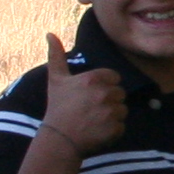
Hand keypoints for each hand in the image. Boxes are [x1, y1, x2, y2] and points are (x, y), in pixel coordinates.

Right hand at [36, 32, 126, 155]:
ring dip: (112, 116)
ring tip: (93, 121)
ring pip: (123, 110)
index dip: (104, 87)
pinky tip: (97, 131)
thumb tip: (50, 34)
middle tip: (91, 110)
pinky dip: (112, 131)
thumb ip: (56, 56)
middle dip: (109, 101)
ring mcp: (110, 111)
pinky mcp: (115, 128)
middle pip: (120, 94)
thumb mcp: (56, 80)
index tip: (90, 96)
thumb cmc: (58, 108)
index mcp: (93, 79)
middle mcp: (104, 93)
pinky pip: (122, 126)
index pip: (114, 78)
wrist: (58, 139)